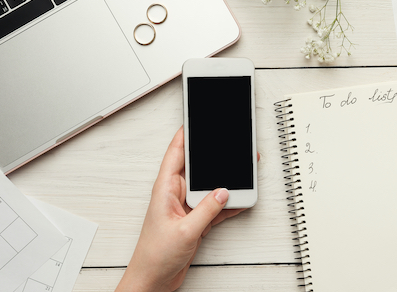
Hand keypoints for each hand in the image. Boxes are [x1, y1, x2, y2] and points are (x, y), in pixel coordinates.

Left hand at [115, 127, 251, 291]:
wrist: (153, 281)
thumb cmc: (155, 256)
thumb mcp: (185, 231)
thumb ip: (207, 210)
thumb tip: (224, 191)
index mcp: (165, 189)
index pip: (175, 153)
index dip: (185, 134)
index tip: (197, 119)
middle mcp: (175, 194)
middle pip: (198, 167)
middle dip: (214, 157)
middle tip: (230, 145)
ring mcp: (187, 207)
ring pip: (210, 186)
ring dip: (225, 182)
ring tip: (243, 172)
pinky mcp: (196, 220)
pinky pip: (215, 206)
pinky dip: (228, 204)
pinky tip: (241, 199)